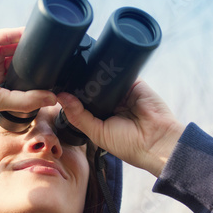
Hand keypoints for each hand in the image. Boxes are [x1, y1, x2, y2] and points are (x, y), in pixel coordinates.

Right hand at [0, 27, 56, 111]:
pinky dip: (20, 34)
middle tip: (56, 61)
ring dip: (30, 47)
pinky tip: (35, 34)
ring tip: (50, 46)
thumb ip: (26, 100)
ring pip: (15, 48)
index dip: (36, 81)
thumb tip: (53, 100)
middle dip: (35, 63)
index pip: (21, 83)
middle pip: (20, 64)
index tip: (56, 79)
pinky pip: (6, 35)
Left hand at [57, 79, 184, 176]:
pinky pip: (120, 72)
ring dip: (95, 76)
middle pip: (91, 89)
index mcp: (100, 118)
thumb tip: (61, 98)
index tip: (55, 90)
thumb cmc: (128, 144)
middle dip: (81, 85)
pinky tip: (102, 69)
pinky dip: (112, 70)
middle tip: (64, 77)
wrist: (156, 140)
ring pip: (104, 79)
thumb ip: (78, 116)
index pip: (81, 103)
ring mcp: (122, 93)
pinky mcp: (134, 83)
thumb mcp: (97, 133)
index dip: (71, 97)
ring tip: (80, 71)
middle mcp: (110, 104)